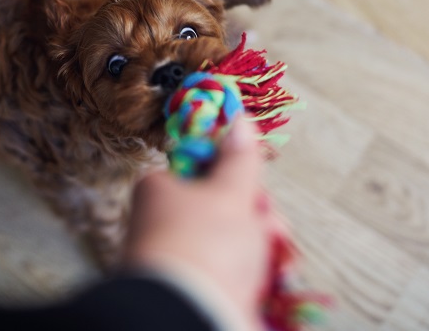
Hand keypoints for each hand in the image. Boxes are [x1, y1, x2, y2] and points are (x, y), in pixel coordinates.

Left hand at [124, 117, 272, 328]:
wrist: (190, 318)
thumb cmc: (202, 247)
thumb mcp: (229, 192)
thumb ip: (239, 158)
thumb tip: (238, 118)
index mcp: (161, 192)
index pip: (203, 172)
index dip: (235, 179)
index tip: (253, 187)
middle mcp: (166, 227)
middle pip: (226, 212)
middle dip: (257, 220)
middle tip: (266, 227)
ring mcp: (183, 263)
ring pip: (236, 246)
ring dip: (262, 251)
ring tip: (267, 262)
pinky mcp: (200, 293)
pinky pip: (237, 277)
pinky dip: (256, 280)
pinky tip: (265, 284)